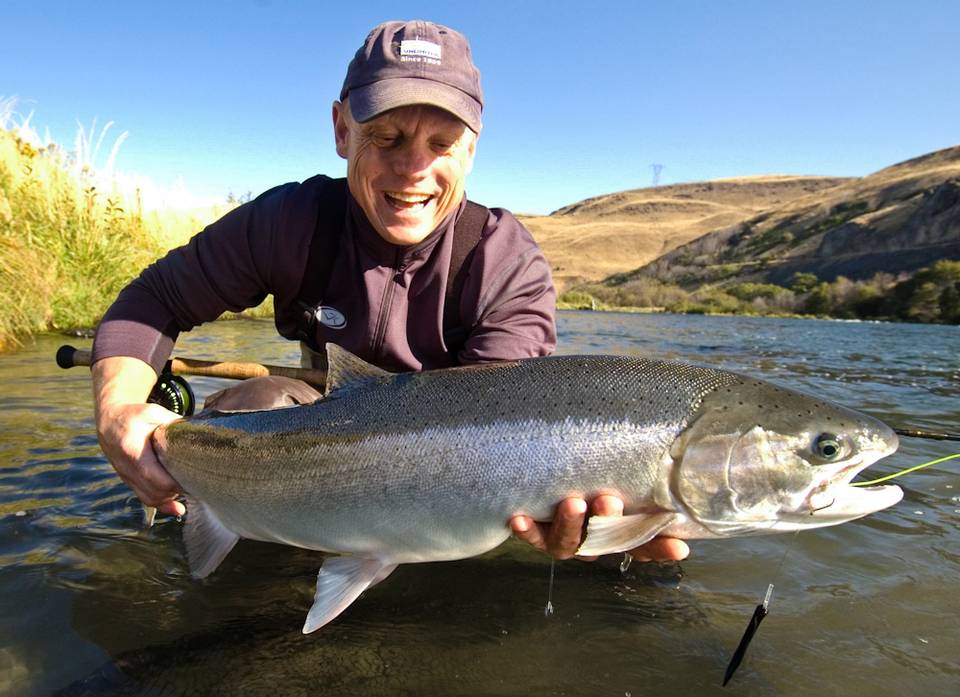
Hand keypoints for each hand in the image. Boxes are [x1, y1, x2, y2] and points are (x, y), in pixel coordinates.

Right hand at [92, 356, 184, 516]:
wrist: (111, 421)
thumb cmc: (136, 415)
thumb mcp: (155, 413)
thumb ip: (175, 426)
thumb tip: (201, 433)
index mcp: (132, 449)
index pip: (155, 476)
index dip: (176, 482)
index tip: (196, 479)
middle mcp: (127, 467)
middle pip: (154, 490)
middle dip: (177, 490)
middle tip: (199, 485)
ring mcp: (127, 477)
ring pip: (150, 497)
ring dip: (171, 498)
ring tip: (191, 490)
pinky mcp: (130, 481)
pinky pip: (145, 498)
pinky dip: (163, 505)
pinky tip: (178, 508)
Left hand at [510, 495, 689, 561]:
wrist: (538, 482)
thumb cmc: (586, 478)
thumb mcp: (614, 479)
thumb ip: (638, 484)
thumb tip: (672, 479)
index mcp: (615, 532)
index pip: (643, 543)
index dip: (660, 548)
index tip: (679, 547)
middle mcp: (591, 539)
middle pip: (603, 540)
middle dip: (606, 522)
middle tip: (608, 501)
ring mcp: (564, 539)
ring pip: (567, 543)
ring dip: (569, 524)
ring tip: (572, 503)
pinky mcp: (537, 534)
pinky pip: (533, 536)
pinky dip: (528, 530)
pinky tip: (520, 518)